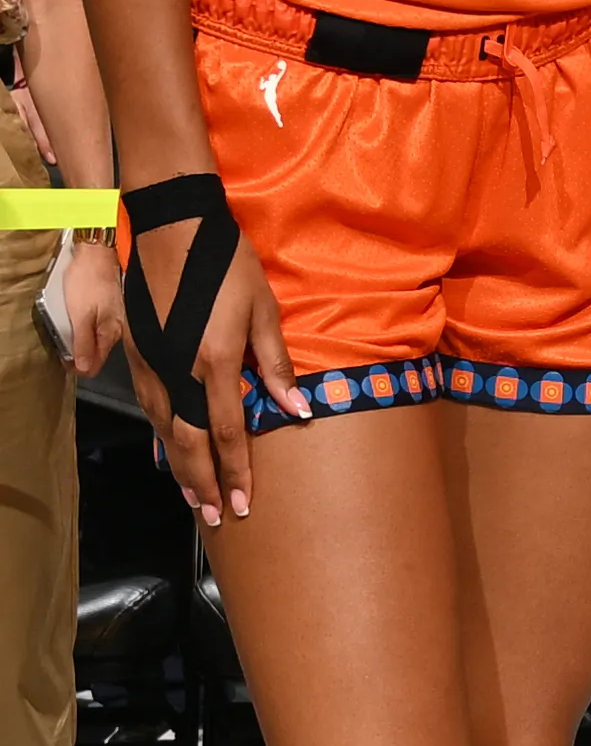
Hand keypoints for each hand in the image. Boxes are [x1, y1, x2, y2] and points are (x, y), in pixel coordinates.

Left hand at [61, 237, 120, 381]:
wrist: (98, 255)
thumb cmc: (88, 282)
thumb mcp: (80, 315)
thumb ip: (83, 343)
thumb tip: (84, 368)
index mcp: (110, 334)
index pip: (94, 365)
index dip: (77, 367)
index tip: (63, 358)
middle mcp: (117, 331)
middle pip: (98, 355)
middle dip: (79, 355)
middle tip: (62, 344)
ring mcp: (116, 320)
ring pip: (99, 342)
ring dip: (83, 342)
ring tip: (69, 330)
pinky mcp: (112, 311)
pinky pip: (100, 329)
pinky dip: (88, 329)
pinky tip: (79, 320)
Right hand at [122, 214, 302, 527]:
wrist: (174, 228)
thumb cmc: (228, 264)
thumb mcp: (264, 310)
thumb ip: (276, 363)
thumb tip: (297, 409)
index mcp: (216, 362)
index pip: (229, 433)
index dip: (236, 472)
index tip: (244, 505)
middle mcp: (180, 370)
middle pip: (190, 442)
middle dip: (204, 483)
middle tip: (216, 517)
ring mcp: (154, 363)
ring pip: (164, 429)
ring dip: (179, 467)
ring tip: (193, 496)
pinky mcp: (138, 352)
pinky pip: (149, 407)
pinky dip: (160, 436)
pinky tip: (167, 450)